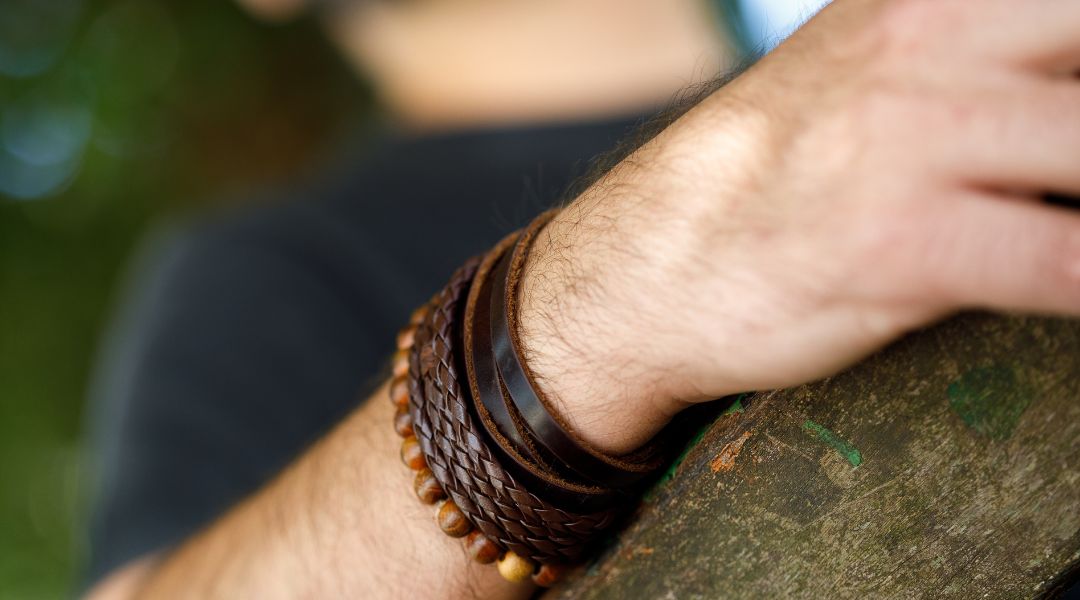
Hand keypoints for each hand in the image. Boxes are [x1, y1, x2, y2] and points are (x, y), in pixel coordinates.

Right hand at [518, 0, 1079, 453]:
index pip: (1066, 4)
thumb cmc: (764, 178)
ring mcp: (908, 138)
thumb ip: (969, 55)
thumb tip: (1055, 89)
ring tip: (1071, 213)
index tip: (1069, 113)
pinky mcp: (896, 243)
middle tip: (1074, 170)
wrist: (642, 265)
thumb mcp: (863, 71)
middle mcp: (923, 43)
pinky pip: (1062, 262)